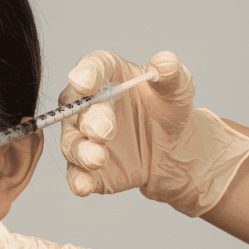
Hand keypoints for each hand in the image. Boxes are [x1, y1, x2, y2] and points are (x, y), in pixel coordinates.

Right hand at [60, 50, 248, 216]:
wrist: (171, 148)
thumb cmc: (167, 109)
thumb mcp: (177, 89)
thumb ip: (171, 75)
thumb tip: (164, 61)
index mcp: (106, 76)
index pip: (91, 67)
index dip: (85, 74)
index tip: (84, 82)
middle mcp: (86, 105)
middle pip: (77, 108)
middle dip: (90, 120)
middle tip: (105, 131)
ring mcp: (83, 138)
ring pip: (72, 143)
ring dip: (82, 151)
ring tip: (98, 158)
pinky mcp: (86, 168)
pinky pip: (76, 174)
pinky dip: (78, 181)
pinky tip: (84, 186)